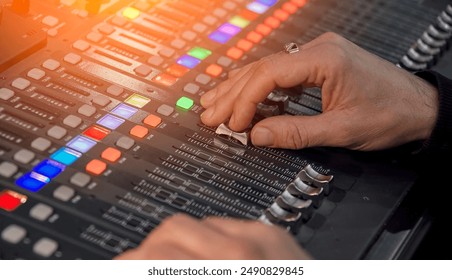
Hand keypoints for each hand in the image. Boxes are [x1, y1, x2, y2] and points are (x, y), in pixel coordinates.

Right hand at [114, 214, 310, 259]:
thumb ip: (175, 273)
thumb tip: (148, 263)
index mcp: (227, 269)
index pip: (157, 254)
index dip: (128, 262)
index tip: (120, 267)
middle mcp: (243, 251)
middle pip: (172, 228)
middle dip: (150, 249)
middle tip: (143, 265)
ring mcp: (260, 237)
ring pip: (197, 222)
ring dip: (180, 242)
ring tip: (182, 262)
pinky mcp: (272, 233)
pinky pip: (225, 224)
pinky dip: (209, 239)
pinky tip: (213, 258)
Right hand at [200, 32, 437, 150]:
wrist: (420, 107)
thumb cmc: (391, 114)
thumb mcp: (342, 129)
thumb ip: (295, 133)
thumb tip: (257, 136)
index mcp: (325, 59)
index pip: (270, 74)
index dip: (245, 100)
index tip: (233, 123)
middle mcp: (318, 50)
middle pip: (262, 68)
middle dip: (232, 93)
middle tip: (208, 114)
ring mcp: (317, 55)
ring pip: (267, 68)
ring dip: (239, 88)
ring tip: (213, 104)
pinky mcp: (318, 65)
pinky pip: (280, 74)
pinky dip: (258, 88)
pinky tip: (241, 98)